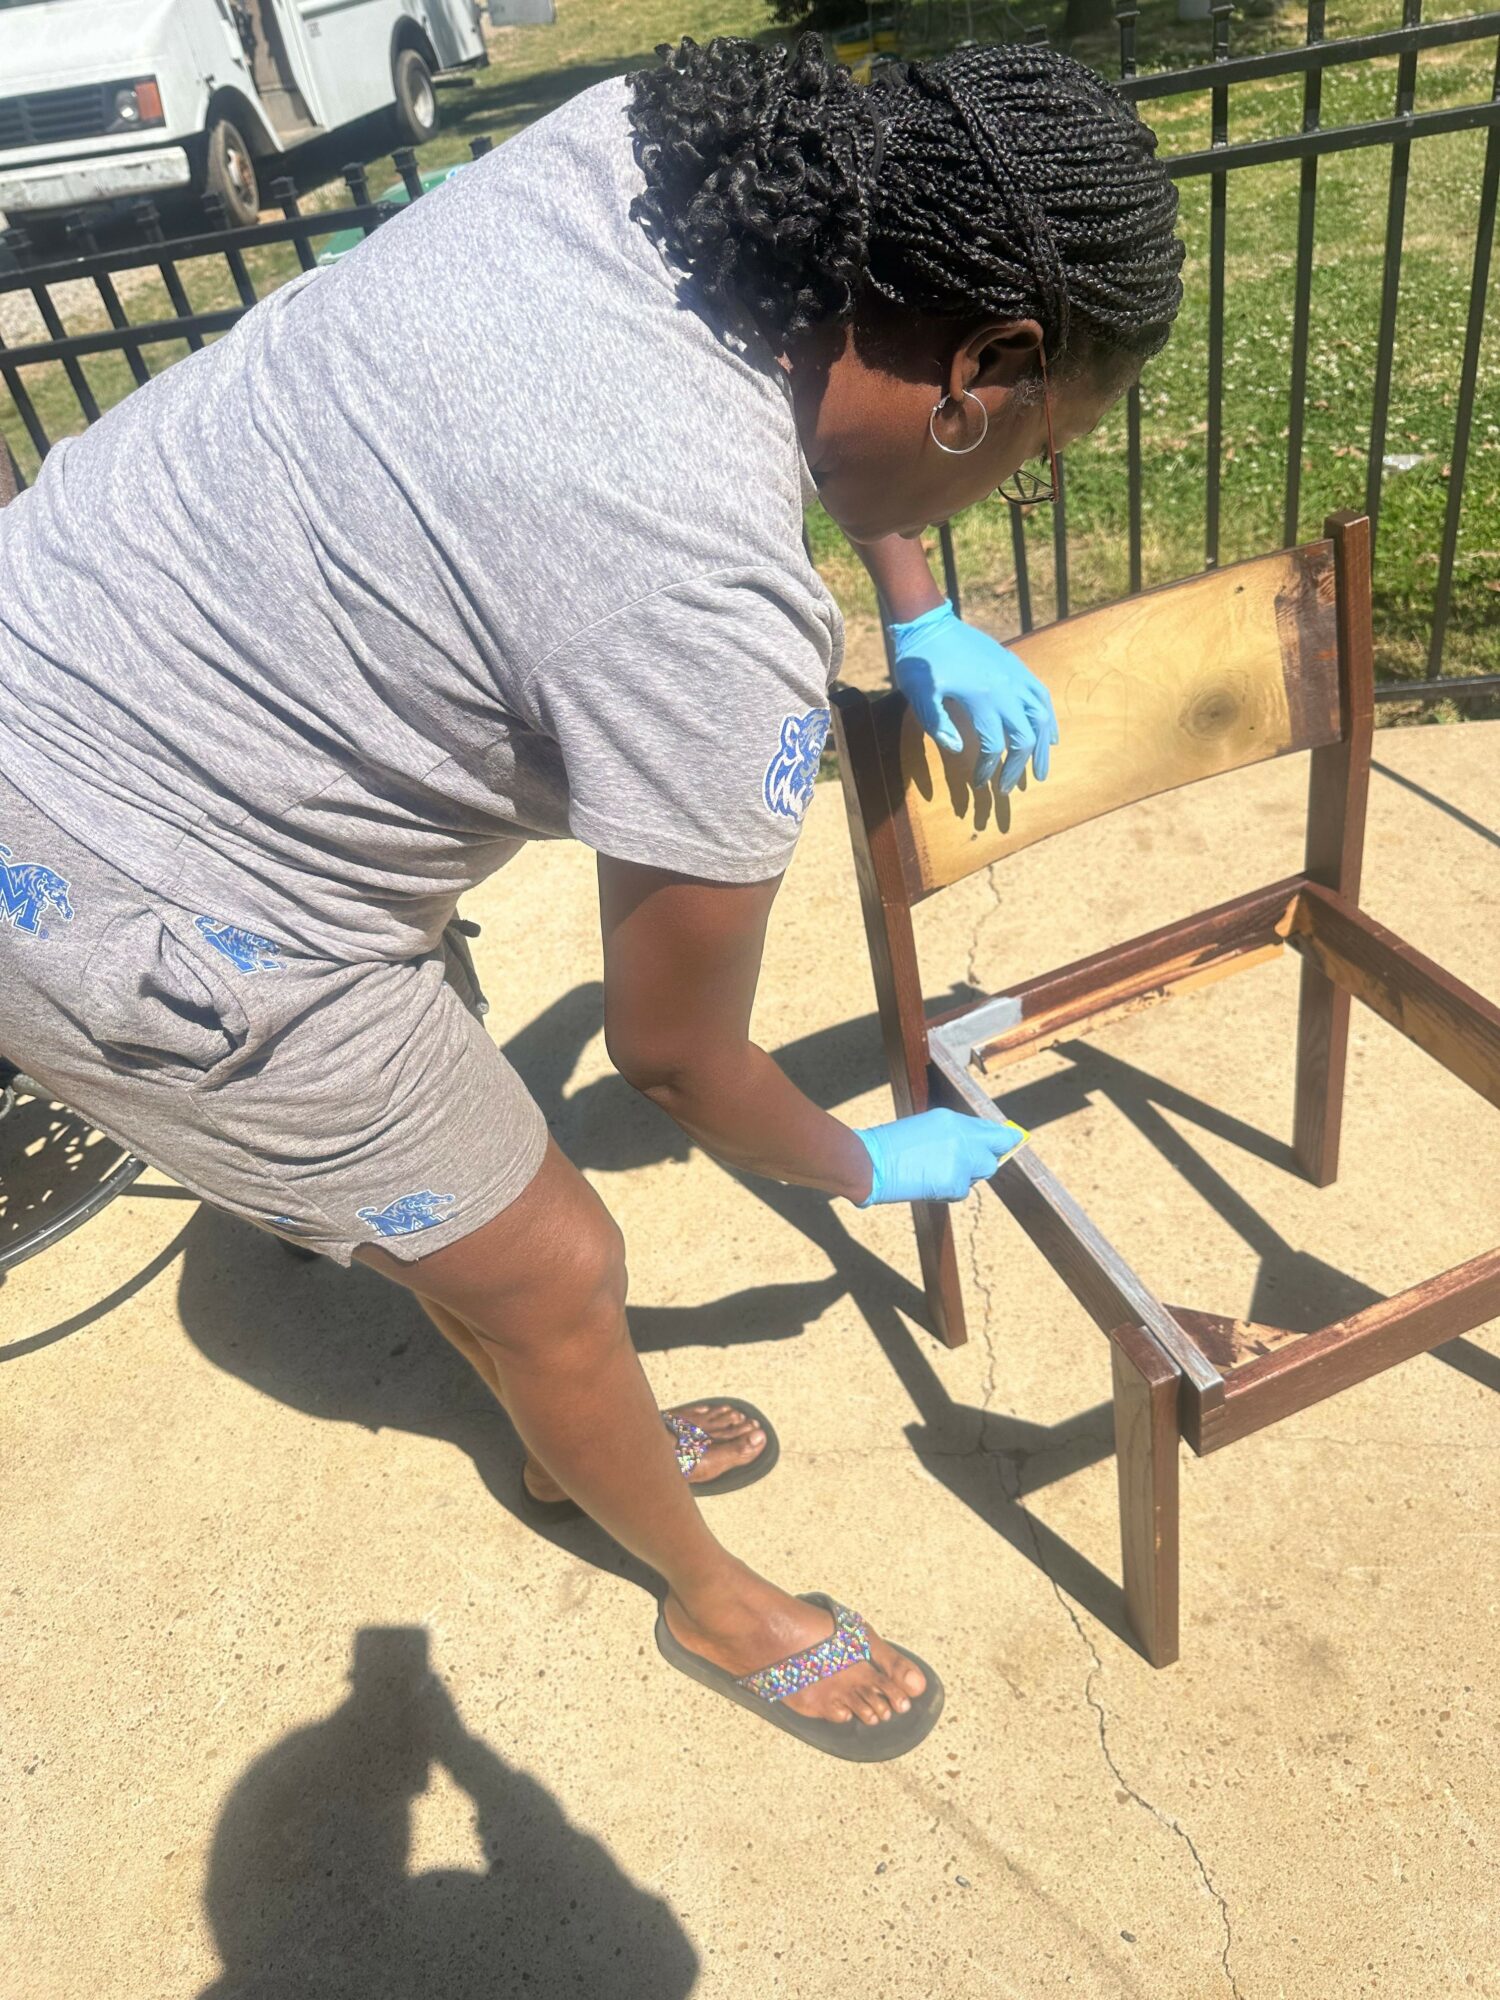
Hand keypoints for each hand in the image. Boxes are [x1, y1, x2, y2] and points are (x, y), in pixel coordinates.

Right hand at [852, 1106, 1026, 1205]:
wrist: (870, 1163)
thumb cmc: (890, 1146)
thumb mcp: (926, 1128)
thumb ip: (954, 1135)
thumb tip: (980, 1146)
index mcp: (952, 1120)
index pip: (993, 1130)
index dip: (1004, 1139)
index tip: (1014, 1141)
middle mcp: (962, 1137)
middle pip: (992, 1156)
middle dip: (983, 1162)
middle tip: (964, 1166)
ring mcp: (960, 1161)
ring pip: (977, 1175)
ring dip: (964, 1176)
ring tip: (934, 1172)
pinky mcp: (955, 1182)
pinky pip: (962, 1191)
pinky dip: (950, 1190)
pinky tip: (929, 1183)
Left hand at [890, 600, 1058, 790]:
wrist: (929, 623)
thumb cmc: (920, 661)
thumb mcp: (920, 694)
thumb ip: (938, 723)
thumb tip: (959, 750)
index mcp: (981, 697)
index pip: (994, 745)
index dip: (988, 769)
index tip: (979, 785)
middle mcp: (1006, 687)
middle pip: (1024, 736)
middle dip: (1018, 767)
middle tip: (1008, 789)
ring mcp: (1015, 674)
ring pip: (1041, 716)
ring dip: (1042, 747)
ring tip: (1040, 772)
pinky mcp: (1016, 666)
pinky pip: (1041, 695)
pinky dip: (1048, 718)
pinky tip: (1049, 735)